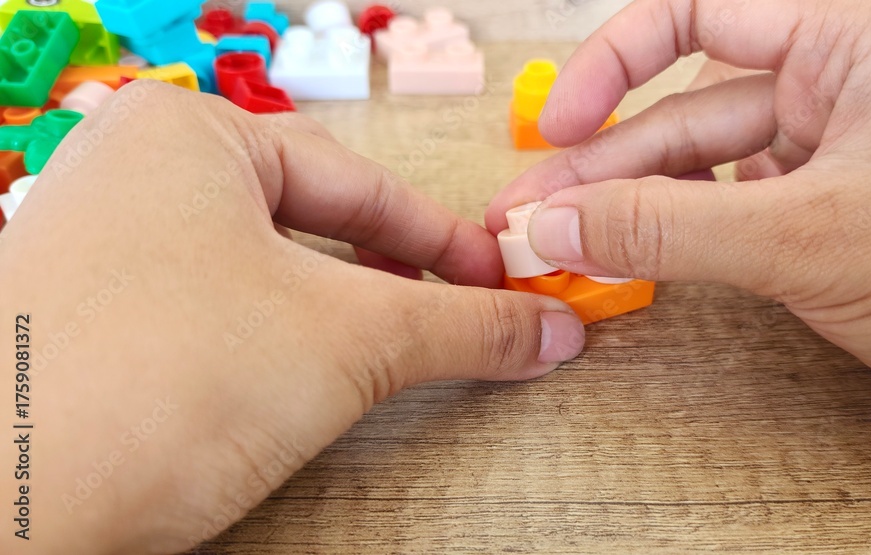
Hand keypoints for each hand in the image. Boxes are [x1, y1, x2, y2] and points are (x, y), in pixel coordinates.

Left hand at [0, 83, 584, 553]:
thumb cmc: (159, 382)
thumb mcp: (349, 342)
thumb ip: (463, 326)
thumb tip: (549, 330)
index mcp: (190, 132)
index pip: (362, 182)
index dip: (448, 241)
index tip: (503, 284)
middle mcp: (132, 171)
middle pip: (311, 223)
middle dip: (392, 281)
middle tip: (454, 321)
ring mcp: (97, 244)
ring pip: (260, 272)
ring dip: (335, 317)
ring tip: (379, 358)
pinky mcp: (80, 318)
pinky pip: (209, 313)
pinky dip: (270, 343)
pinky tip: (287, 385)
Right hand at [488, 0, 870, 429]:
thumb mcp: (812, 240)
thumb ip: (671, 230)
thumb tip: (557, 226)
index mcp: (850, 37)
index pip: (702, 7)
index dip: (616, 57)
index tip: (560, 123)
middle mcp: (836, 82)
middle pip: (685, 104)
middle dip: (602, 164)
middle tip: (528, 216)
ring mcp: (827, 150)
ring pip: (697, 165)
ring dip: (624, 206)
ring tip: (554, 244)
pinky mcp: (821, 209)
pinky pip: (723, 208)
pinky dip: (669, 234)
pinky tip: (623, 256)